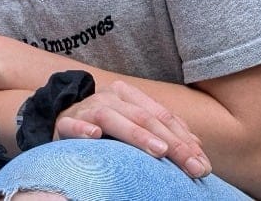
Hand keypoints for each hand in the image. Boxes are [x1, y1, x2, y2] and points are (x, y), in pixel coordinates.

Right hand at [55, 80, 211, 177]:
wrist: (58, 121)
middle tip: (191, 165)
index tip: (201, 163)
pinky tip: (94, 136)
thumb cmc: (104, 129)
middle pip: (143, 117)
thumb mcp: (134, 126)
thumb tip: (197, 145)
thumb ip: (162, 131)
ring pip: (112, 118)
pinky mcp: (63, 123)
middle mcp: (108, 98)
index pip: (161, 115)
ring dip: (136, 134)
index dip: (184, 139)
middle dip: (171, 142)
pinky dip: (83, 129)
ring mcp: (85, 109)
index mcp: (128, 96)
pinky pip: (72, 125)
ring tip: (158, 150)